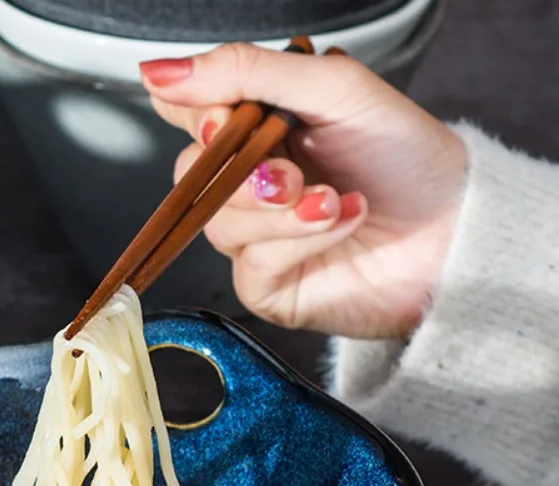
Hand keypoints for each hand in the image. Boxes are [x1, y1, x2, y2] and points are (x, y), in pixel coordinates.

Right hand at [139, 46, 468, 339]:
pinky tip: (340, 222)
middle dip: (239, 169)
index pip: (191, 113)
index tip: (224, 115)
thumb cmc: (406, 158)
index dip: (196, 113)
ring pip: (218, 221)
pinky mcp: (266, 286)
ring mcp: (254, 238)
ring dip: (280, 209)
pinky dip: (300, 239)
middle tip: (290, 169)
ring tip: (332, 199)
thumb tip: (161, 72)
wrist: (452, 231)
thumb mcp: (332, 88)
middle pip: (190, 173)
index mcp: (259, 129)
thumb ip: (246, 72)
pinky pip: (251, 263)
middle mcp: (250, 183)